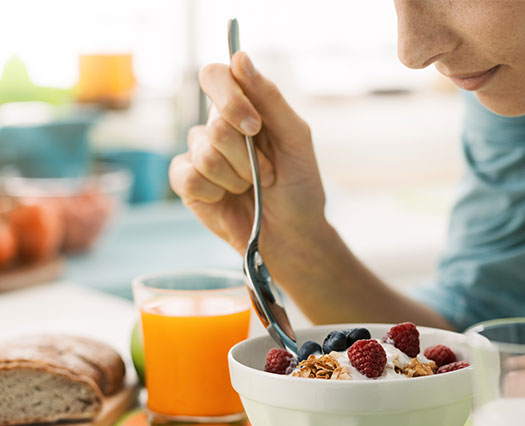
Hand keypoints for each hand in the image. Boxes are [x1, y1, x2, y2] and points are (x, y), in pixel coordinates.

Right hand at [169, 52, 325, 264]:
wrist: (294, 233)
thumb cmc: (299, 185)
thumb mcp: (295, 138)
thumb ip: (269, 98)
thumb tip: (239, 56)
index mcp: (243, 108)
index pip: (215, 76)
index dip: (231, 98)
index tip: (255, 126)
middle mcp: (216, 126)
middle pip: (215, 123)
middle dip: (247, 156)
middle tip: (267, 173)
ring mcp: (199, 154)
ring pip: (204, 153)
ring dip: (237, 177)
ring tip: (251, 188)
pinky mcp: (187, 184)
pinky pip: (189, 177)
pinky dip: (215, 192)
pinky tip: (227, 199)